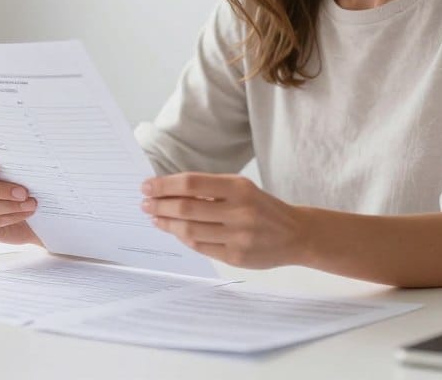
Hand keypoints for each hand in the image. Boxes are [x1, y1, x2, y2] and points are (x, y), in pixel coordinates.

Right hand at [0, 152, 40, 244]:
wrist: (28, 213)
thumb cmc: (20, 186)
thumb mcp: (18, 172)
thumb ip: (13, 165)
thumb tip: (25, 160)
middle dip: (1, 190)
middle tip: (23, 192)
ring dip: (10, 205)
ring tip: (30, 204)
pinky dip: (9, 218)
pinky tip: (24, 214)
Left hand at [140, 173, 308, 268]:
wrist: (296, 234)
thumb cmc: (263, 207)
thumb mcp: (242, 189)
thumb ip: (210, 190)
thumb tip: (169, 190)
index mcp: (239, 188)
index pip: (192, 184)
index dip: (165, 185)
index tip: (147, 186)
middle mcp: (239, 211)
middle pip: (186, 208)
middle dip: (160, 205)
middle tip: (145, 203)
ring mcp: (238, 236)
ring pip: (190, 231)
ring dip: (167, 224)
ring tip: (155, 218)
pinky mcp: (236, 256)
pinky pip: (200, 247)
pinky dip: (183, 238)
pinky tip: (174, 231)